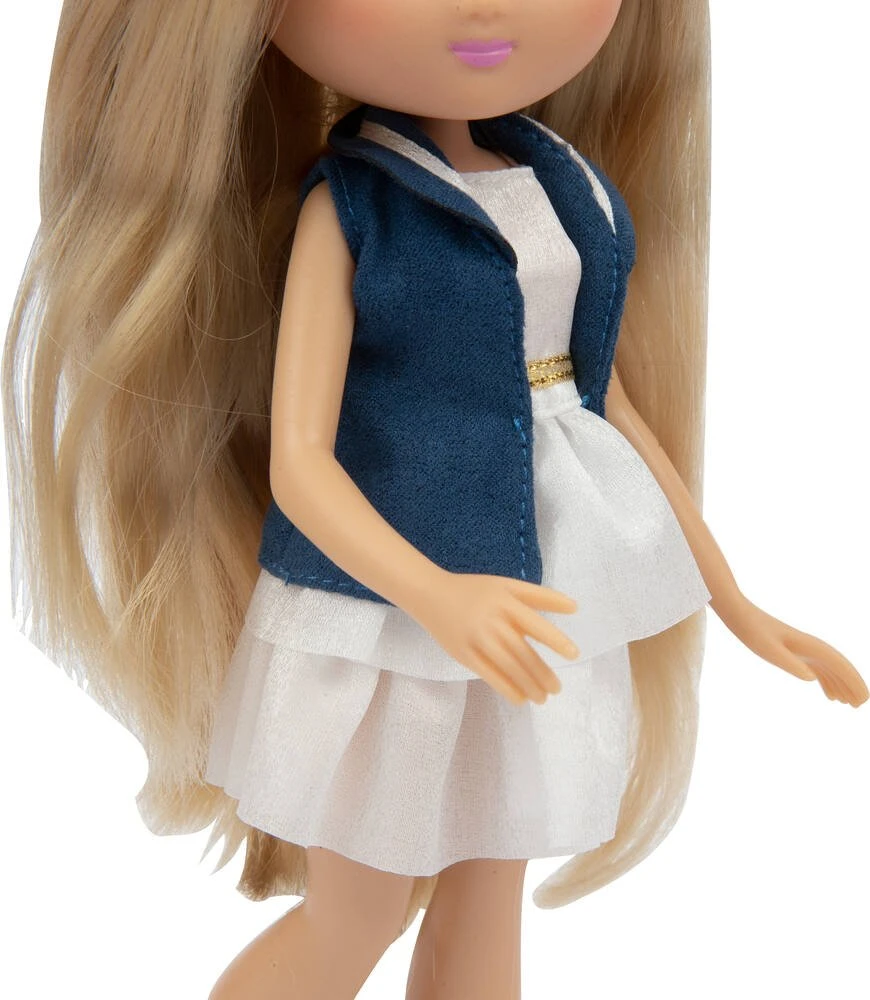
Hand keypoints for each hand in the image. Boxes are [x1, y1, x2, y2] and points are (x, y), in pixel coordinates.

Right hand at [407, 570, 579, 705]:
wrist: (432, 595)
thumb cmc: (475, 590)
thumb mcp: (507, 585)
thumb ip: (541, 596)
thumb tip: (575, 607)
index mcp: (506, 603)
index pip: (537, 625)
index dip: (556, 641)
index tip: (573, 654)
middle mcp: (493, 621)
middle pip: (523, 653)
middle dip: (543, 674)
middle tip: (557, 688)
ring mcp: (477, 639)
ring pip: (508, 667)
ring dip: (529, 685)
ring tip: (543, 697)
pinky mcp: (464, 654)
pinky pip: (489, 675)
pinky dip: (507, 689)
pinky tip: (521, 698)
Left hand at [719, 593, 867, 705]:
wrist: (738, 614)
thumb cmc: (752, 630)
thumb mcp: (768, 649)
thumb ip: (790, 663)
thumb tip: (812, 679)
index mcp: (809, 645)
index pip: (838, 664)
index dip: (853, 681)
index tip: (863, 699)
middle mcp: (810, 646)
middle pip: (838, 667)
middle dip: (851, 685)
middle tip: (860, 706)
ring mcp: (803, 649)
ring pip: (829, 669)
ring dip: (841, 685)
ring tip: (849, 704)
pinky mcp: (793, 651)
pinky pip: (817, 668)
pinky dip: (827, 681)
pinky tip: (829, 695)